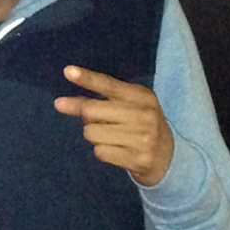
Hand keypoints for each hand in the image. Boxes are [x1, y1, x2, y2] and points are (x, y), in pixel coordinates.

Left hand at [53, 65, 173, 185]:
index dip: (87, 78)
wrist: (168, 157)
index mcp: (142, 96)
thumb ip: (97, 101)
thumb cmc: (139, 125)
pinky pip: (100, 152)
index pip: (109, 85)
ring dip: (95, 136)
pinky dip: (102, 151)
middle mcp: (144, 114)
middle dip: (86, 118)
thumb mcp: (127, 106)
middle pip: (91, 111)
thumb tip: (61, 103)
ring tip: (113, 138)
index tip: (68, 71)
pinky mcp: (138, 159)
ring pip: (91, 133)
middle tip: (100, 122)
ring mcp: (143, 138)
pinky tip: (118, 151)